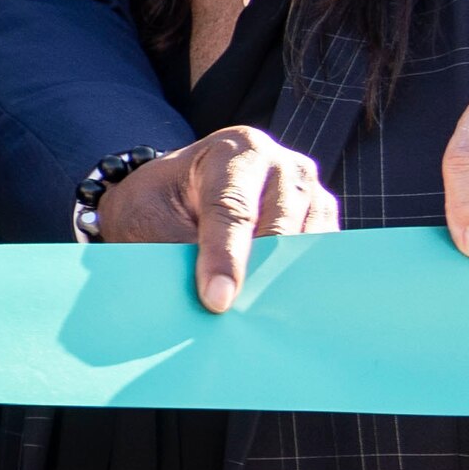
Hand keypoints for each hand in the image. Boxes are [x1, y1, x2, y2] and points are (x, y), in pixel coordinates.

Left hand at [85, 122, 337, 314]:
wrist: (177, 194)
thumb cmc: (159, 203)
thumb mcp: (146, 216)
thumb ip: (172, 247)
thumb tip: (204, 296)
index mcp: (233, 151)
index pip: (232, 208)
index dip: (224, 258)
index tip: (217, 300)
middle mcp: (280, 165)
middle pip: (278, 227)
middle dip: (258, 274)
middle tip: (238, 317)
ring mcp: (309, 192)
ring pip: (306, 244)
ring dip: (282, 282)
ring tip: (256, 318)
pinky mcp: (321, 219)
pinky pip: (320, 255)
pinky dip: (299, 282)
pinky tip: (276, 308)